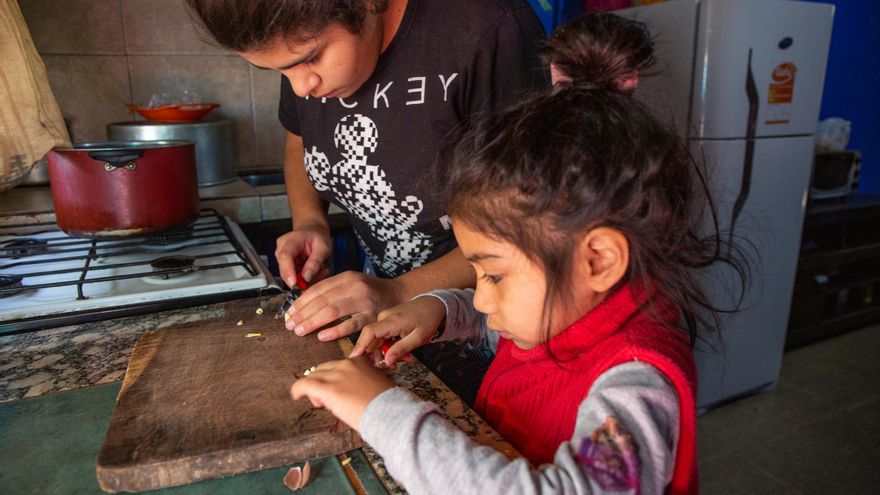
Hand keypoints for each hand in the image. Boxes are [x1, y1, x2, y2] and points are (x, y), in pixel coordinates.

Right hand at [275, 225, 331, 287]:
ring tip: (319, 269)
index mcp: (291, 240)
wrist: (313, 231)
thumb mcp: (323, 247)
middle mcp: (282, 248)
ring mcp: (282, 257)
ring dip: (306, 278)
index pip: (285, 257)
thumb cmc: (317, 236)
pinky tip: (313, 270)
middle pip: (286, 270)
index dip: (288, 272)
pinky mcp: (285, 264)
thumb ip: (315, 262)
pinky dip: (304, 276)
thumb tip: (306, 277)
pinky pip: (293, 276)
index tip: (294, 283)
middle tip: (319, 274)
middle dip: (302, 278)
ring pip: (290, 275)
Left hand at [285, 271, 402, 341]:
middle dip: (303, 314)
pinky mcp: (372, 317)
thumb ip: (332, 290)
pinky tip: (322, 336)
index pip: (318, 289)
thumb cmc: (371, 292)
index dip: (301, 301)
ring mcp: (364, 302)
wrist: (399, 295)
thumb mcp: (352, 283)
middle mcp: (355, 287)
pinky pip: (350, 325)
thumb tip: (304, 304)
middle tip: (290, 325)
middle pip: (322, 300)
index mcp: (347, 277)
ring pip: (333, 311)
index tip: (290, 312)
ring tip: (300, 331)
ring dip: (313, 322)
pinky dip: (334, 331)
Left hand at [290, 356, 394, 431]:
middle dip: (321, 382)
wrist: (390, 413)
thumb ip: (364, 383)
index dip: (333, 377)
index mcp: (360, 362)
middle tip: (325, 400)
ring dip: (313, 390)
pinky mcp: (327, 388)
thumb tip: (356, 392)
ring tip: (320, 404)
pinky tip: (295, 395)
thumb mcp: (378, 385)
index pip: (338, 365)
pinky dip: (297, 388)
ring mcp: (336, 375)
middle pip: (323, 369)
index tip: (337, 389)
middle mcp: (346, 364)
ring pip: (314, 377)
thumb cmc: (387, 405)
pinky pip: (305, 384)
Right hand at [350, 297, 445, 366]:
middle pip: (372, 340)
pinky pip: (383, 336)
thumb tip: (386, 361)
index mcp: (391, 321)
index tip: (354, 358)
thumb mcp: (418, 338)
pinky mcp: (387, 320)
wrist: (434, 304)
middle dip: (379, 356)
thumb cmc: (428, 319)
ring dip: (387, 351)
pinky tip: (401, 351)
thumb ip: (401, 349)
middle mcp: (384, 318)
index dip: (360, 345)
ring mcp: (384, 318)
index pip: (370, 332)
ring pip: (378, 340)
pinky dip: (389, 345)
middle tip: (393, 366)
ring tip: (405, 358)